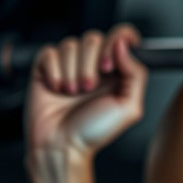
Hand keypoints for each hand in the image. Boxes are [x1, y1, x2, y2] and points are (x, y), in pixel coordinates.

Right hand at [25, 24, 147, 158]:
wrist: (62, 147)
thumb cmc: (94, 132)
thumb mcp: (128, 107)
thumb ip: (136, 73)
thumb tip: (123, 46)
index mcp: (116, 69)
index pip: (122, 35)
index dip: (116, 41)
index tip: (109, 66)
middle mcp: (93, 63)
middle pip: (93, 38)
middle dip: (90, 65)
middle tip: (88, 88)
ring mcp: (69, 64)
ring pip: (70, 45)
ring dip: (72, 72)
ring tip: (72, 93)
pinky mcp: (46, 68)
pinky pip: (49, 53)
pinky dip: (53, 72)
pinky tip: (56, 89)